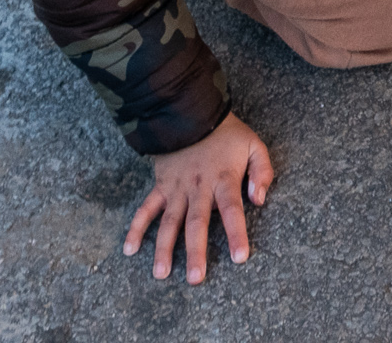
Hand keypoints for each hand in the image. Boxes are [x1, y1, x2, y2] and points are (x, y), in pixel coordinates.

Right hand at [126, 111, 272, 283]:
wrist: (191, 113)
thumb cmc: (227, 135)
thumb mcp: (254, 145)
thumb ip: (262, 172)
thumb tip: (260, 200)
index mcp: (224, 179)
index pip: (232, 210)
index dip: (236, 233)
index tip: (239, 258)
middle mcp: (199, 187)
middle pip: (197, 223)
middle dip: (196, 251)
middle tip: (196, 279)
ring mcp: (177, 188)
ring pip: (169, 221)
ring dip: (163, 248)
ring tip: (161, 274)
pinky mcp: (161, 186)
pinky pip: (146, 208)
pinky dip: (136, 227)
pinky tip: (129, 249)